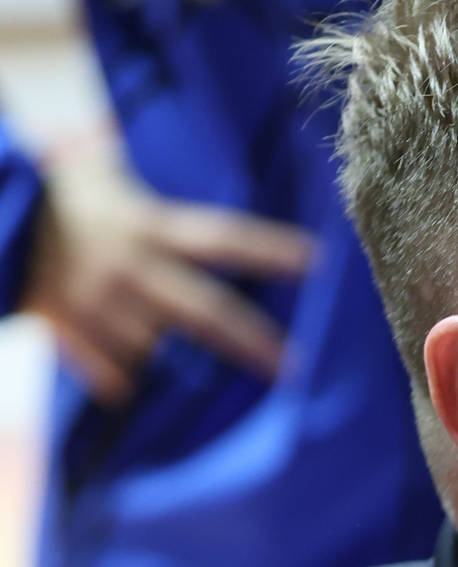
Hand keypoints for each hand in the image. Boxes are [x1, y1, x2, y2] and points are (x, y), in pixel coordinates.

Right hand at [21, 148, 313, 402]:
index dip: (268, 249)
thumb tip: (207, 234)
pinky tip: (115, 360)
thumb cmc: (63, 202)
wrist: (0, 214)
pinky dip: (120, 373)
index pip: (221, 237)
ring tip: (141, 330)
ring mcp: (99, 302)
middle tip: (294, 368)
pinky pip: (112, 372)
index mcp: (145, 226)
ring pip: (154, 348)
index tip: (317, 261)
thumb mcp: (112, 193)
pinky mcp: (68, 329)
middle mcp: (131, 266)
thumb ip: (164, 224)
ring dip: (157, 349)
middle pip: (206, 311)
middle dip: (252, 342)